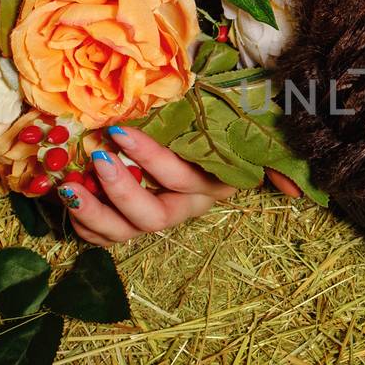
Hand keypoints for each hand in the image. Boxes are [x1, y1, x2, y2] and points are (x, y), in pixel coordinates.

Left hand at [56, 126, 305, 245]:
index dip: (149, 159)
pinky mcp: (134, 220)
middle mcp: (186, 207)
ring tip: (68, 186)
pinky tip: (69, 203)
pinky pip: (107, 237)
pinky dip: (85, 226)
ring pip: (126, 232)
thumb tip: (296, 192)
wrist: (215, 142)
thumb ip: (275, 157)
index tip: (118, 130)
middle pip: (152, 216)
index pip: (181, 178)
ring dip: (94, 214)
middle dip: (120, 191)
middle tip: (94, 159)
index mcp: (213, 184)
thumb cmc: (227, 127)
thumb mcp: (253, 132)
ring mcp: (158, 215)